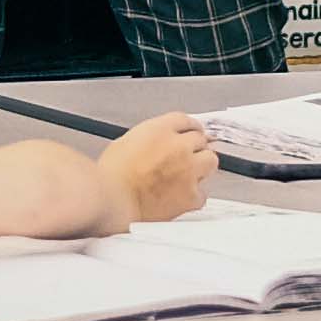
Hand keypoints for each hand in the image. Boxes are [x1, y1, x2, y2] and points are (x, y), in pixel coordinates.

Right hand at [97, 111, 216, 226]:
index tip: (190, 133)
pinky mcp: (191, 194)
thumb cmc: (110, 177)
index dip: (189, 128)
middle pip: (201, 139)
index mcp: (159, 130)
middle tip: (188, 157)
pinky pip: (202, 193)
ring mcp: (189, 169)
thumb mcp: (124, 143)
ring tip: (188, 176)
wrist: (112, 200)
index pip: (185, 120)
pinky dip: (194, 196)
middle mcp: (178, 146)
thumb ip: (147, 139)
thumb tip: (156, 143)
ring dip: (202, 166)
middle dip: (195, 147)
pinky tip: (181, 198)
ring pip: (210, 161)